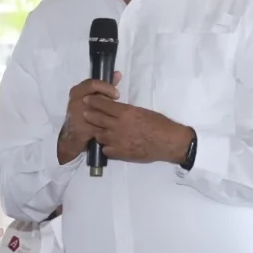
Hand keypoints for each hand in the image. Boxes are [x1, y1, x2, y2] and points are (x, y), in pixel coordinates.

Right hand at [57, 76, 120, 164]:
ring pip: (98, 113)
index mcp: (77, 91)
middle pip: (97, 98)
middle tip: (116, 107)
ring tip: (113, 117)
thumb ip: (105, 86)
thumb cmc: (85, 112)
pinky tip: (111, 127)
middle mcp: (75, 101)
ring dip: (108, 115)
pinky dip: (106, 127)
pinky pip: (98, 126)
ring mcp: (76, 115)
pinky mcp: (80, 128)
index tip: (116, 94)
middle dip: (109, 103)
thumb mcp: (93, 97)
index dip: (107, 88)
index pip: (93, 84)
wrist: (72, 135)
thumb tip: (118, 74)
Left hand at [73, 74, 192, 165]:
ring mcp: (117, 140)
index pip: (103, 105)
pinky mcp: (120, 153)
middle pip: (96, 119)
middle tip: (84, 113)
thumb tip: (117, 111)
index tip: (87, 99)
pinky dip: (106, 147)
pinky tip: (110, 145)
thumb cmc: (159, 124)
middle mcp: (118, 125)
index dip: (94, 101)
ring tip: (99, 131)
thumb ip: (127, 112)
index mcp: (125, 112)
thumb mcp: (141, 112)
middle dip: (89, 115)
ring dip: (98, 133)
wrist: (168, 142)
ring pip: (99, 135)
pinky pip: (106, 150)